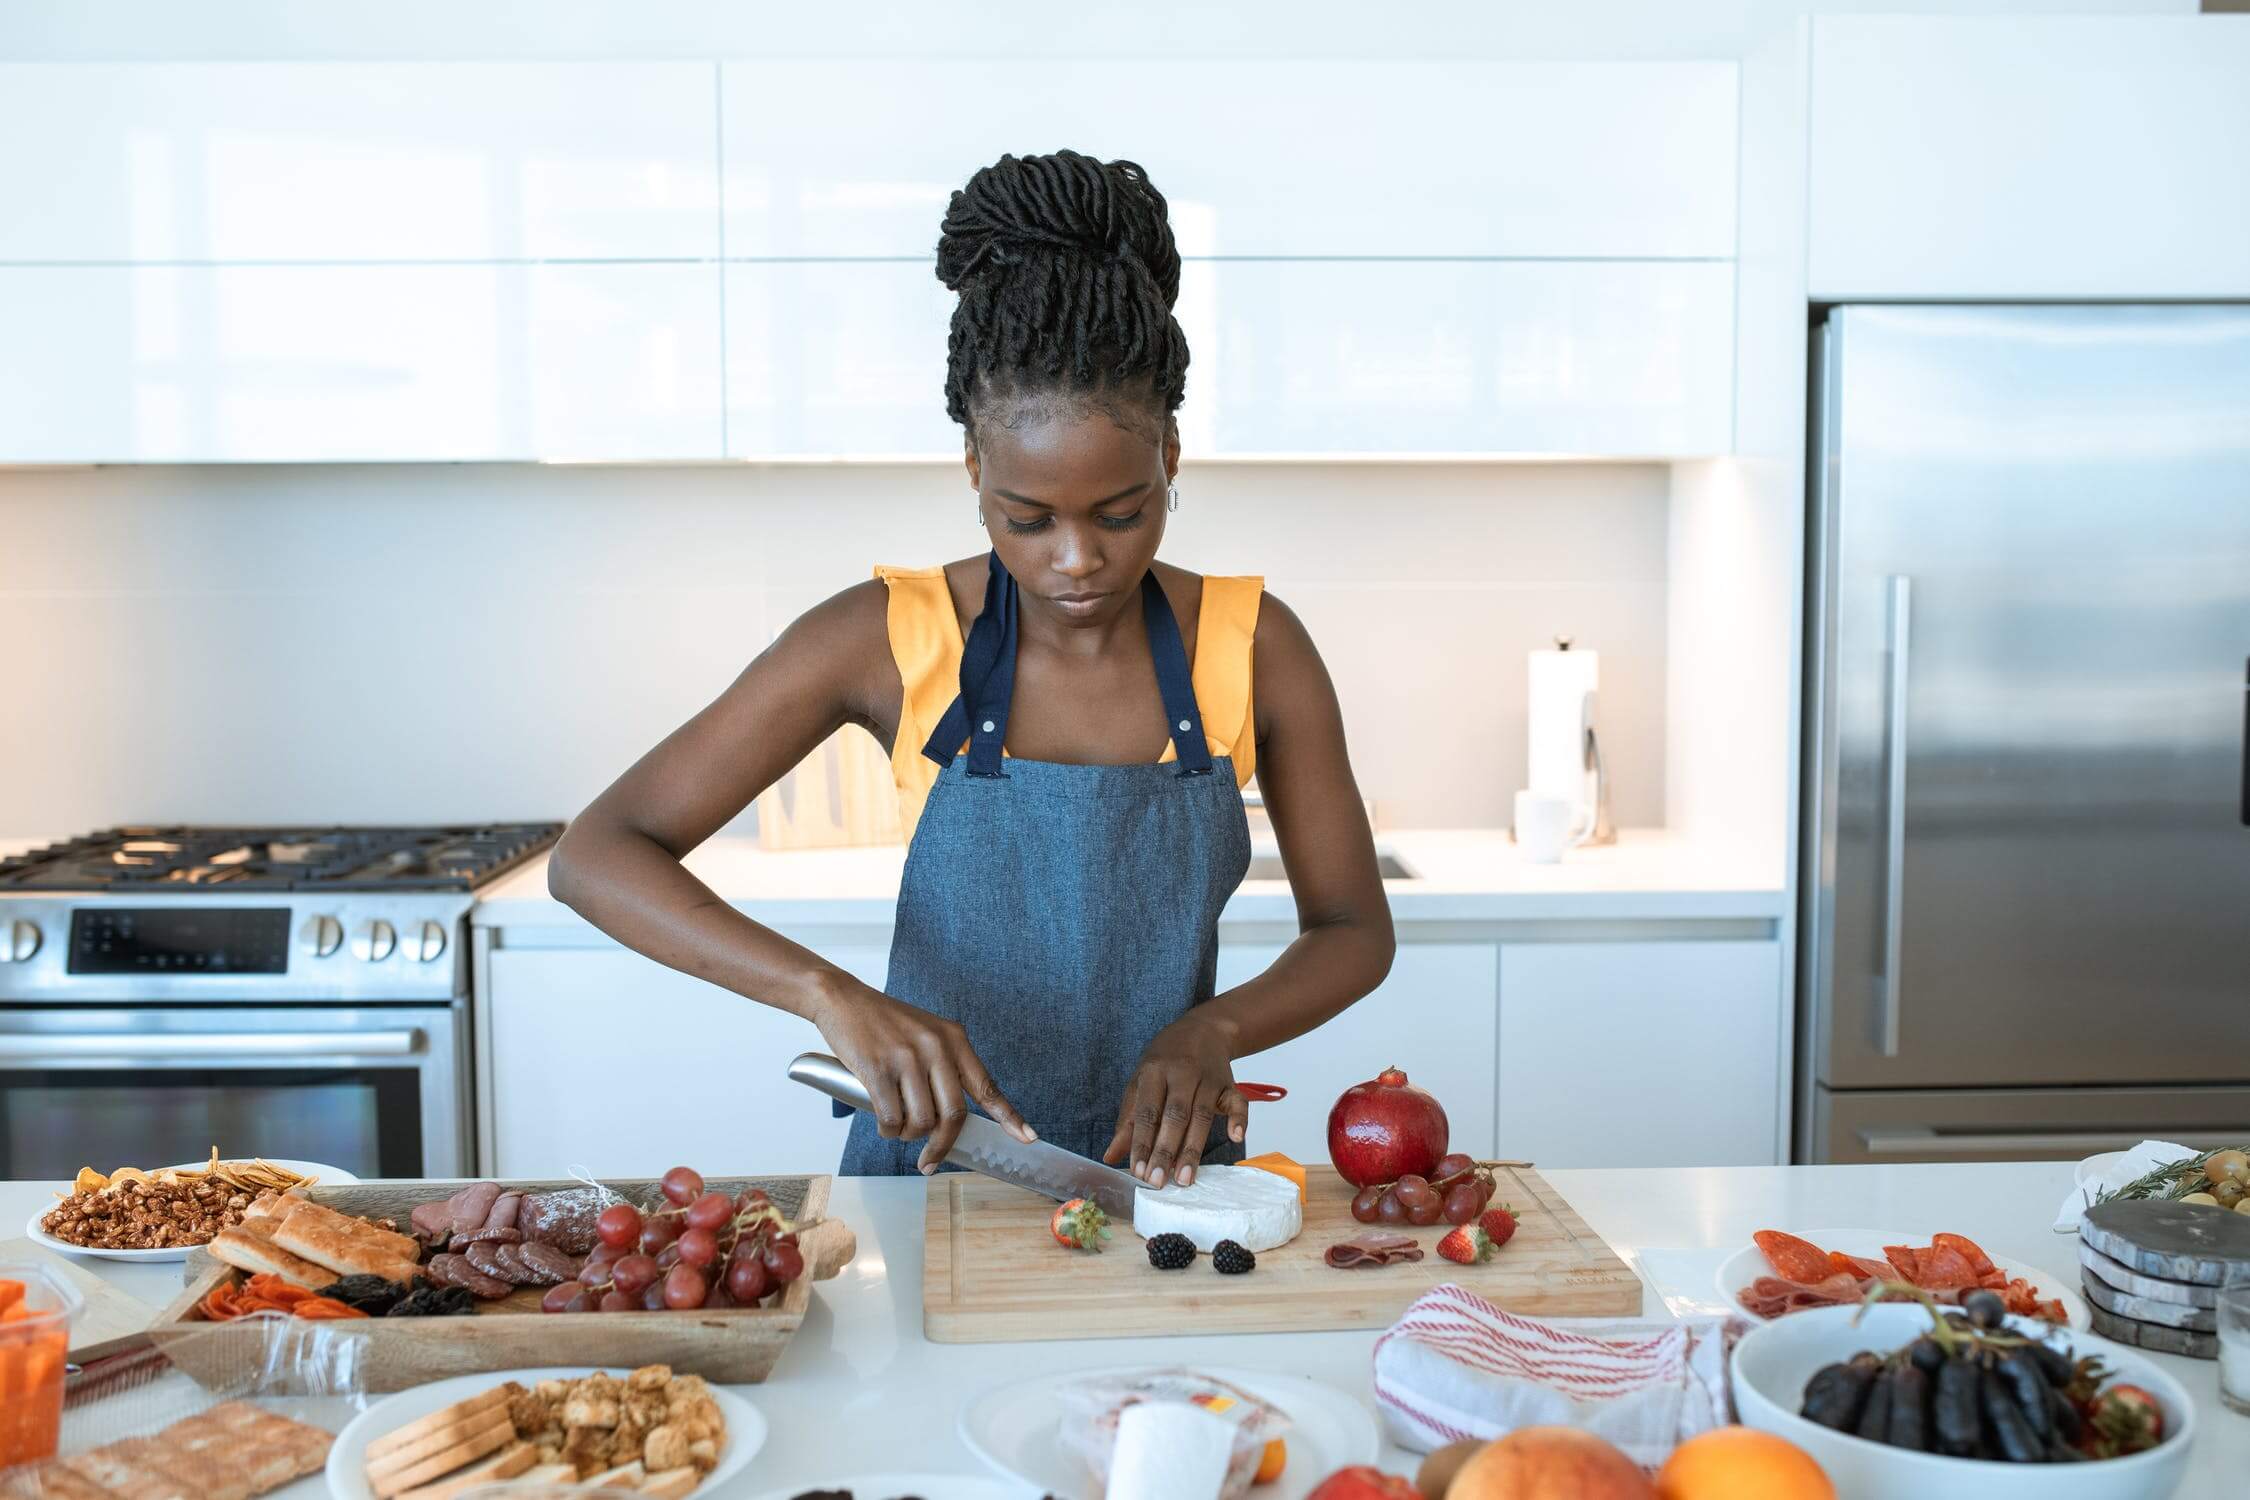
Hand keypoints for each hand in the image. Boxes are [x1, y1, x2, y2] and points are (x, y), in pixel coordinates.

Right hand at [807, 975, 1032, 1173]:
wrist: (843, 999)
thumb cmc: (884, 1023)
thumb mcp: (927, 1034)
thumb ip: (944, 1067)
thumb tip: (951, 1118)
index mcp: (954, 1038)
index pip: (987, 1085)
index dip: (1009, 1116)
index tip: (1027, 1138)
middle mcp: (936, 1047)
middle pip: (954, 1114)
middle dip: (943, 1145)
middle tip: (930, 1160)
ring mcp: (907, 1058)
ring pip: (922, 1121)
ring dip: (909, 1136)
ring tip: (898, 1127)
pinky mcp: (878, 1069)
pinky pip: (891, 1118)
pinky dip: (888, 1131)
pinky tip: (883, 1123)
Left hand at [1102, 1012, 1244, 1188]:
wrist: (1203, 1029)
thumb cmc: (1165, 1061)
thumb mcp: (1141, 1082)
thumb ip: (1128, 1121)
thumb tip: (1110, 1157)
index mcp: (1154, 1072)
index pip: (1147, 1112)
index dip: (1141, 1143)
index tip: (1138, 1171)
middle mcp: (1182, 1073)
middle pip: (1175, 1116)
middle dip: (1165, 1150)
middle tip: (1158, 1181)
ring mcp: (1208, 1079)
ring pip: (1202, 1116)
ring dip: (1193, 1148)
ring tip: (1184, 1178)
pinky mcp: (1230, 1084)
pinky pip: (1238, 1102)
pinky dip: (1239, 1119)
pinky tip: (1235, 1138)